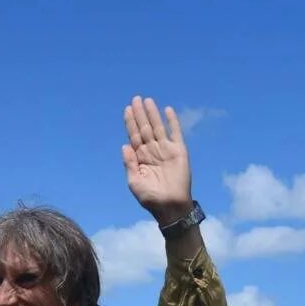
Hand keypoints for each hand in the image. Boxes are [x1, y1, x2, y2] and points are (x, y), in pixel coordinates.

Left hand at [121, 97, 192, 224]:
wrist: (171, 207)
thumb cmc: (151, 198)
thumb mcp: (134, 182)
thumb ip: (129, 164)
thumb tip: (125, 145)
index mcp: (141, 158)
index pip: (134, 135)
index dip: (130, 122)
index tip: (127, 109)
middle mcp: (152, 151)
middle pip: (144, 128)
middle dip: (140, 114)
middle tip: (135, 99)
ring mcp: (166, 150)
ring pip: (158, 127)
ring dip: (153, 114)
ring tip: (147, 100)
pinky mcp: (179, 151)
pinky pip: (176, 133)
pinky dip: (172, 122)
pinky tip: (167, 110)